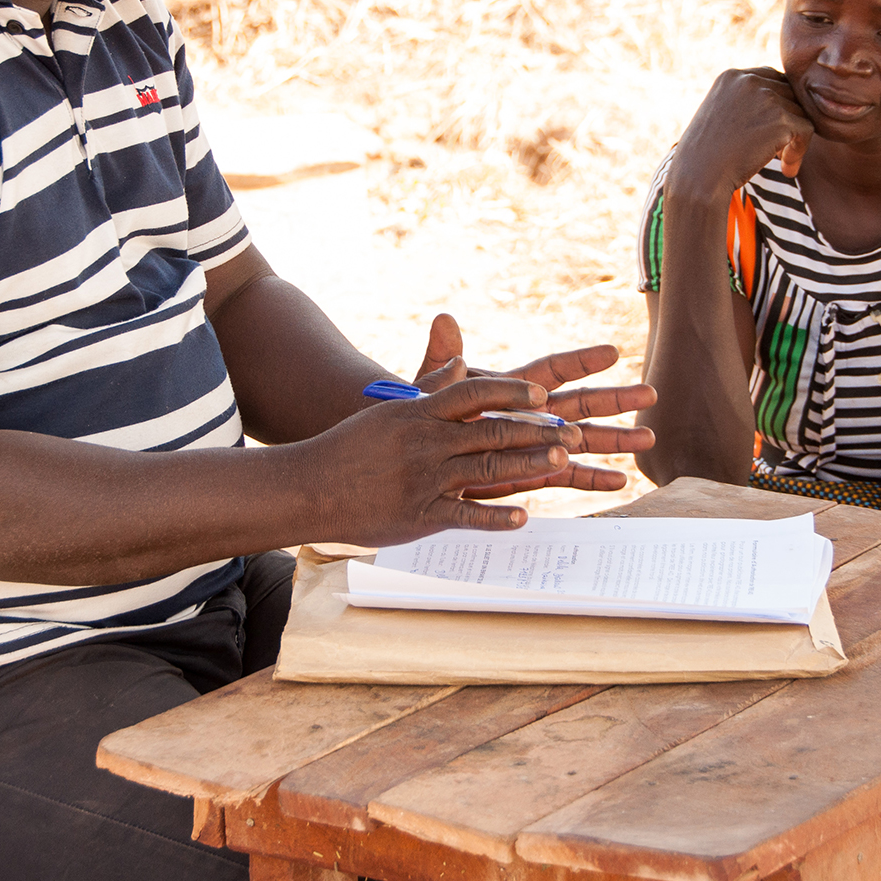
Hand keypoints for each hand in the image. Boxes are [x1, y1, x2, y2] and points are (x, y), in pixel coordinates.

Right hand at [311, 373, 588, 543]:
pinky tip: (525, 517)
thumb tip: (461, 361)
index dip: (512, 391)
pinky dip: (497, 518)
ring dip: (528, 464)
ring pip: (487, 469)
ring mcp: (425, 479)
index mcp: (420, 414)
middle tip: (571, 432)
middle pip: (492, 430)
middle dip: (536, 430)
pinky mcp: (420, 514)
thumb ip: (431, 389)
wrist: (309, 486)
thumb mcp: (390, 410)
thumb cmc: (350, 447)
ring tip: (563, 462)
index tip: (543, 393)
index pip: (475, 393)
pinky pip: (466, 516)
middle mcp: (427, 442)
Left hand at [411, 314, 656, 497]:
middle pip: (581, 403)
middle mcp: (533, 412)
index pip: (553, 369)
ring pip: (584, 440)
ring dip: (615, 441)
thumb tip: (443, 321)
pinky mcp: (532, 471)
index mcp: (514, 387)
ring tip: (647, 439)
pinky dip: (592, 479)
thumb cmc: (426, 416)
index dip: (582, 360)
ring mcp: (536, 443)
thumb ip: (441, 360)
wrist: (419, 454)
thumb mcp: (430, 388)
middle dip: (615, 399)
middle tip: (650, 393)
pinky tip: (620, 482)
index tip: (613, 351)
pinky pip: (567, 475)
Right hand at [667, 66, 813, 202]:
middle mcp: (748, 80)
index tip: (769, 133)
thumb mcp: (719, 117)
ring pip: (800, 112)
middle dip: (787, 122)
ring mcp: (766, 97)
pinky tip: (787, 170)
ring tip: (782, 163)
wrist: (698, 178)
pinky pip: (807, 130)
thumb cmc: (706, 156)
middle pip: (789, 94)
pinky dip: (800, 152)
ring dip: (794, 139)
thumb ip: (745, 103)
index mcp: (731, 77)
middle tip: (777, 152)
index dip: (776, 106)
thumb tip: (783, 105)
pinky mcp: (781, 118)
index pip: (771, 80)